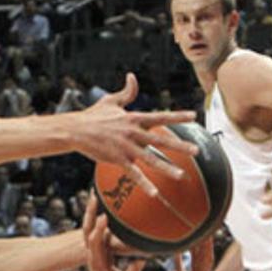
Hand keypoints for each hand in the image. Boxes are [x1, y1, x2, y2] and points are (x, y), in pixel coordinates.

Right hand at [68, 73, 197, 197]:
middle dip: (180, 146)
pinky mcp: (117, 159)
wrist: (75, 130)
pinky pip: (134, 173)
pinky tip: (154, 193)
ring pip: (151, 159)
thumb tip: (132, 77)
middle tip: (196, 151)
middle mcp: (133, 132)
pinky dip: (144, 183)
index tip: (193, 116)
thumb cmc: (92, 116)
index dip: (177, 116)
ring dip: (167, 168)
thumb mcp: (110, 100)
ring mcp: (126, 147)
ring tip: (181, 176)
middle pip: (161, 139)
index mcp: (133, 118)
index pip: (160, 116)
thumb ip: (126, 92)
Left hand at [81, 196, 142, 270]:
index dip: (99, 229)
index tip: (104, 217)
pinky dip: (95, 215)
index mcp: (97, 261)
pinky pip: (93, 228)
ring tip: (95, 193)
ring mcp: (93, 248)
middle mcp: (92, 252)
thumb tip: (140, 261)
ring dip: (91, 210)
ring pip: (88, 226)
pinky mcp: (96, 246)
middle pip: (87, 229)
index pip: (95, 242)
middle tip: (95, 197)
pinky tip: (100, 203)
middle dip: (90, 213)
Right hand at [162, 237, 215, 270]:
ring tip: (189, 232)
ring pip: (192, 262)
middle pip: (201, 258)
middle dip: (202, 242)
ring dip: (192, 248)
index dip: (207, 247)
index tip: (208, 232)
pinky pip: (181, 270)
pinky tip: (174, 250)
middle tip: (201, 225)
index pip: (206, 262)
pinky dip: (179, 259)